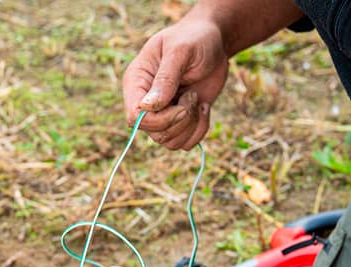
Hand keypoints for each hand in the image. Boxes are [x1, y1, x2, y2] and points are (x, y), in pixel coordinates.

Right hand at [123, 18, 228, 149]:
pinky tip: (204, 107)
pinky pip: (186, 143)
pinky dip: (200, 130)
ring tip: (197, 99)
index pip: (135, 116)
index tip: (181, 107)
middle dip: (180, 121)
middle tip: (192, 95)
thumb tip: (148, 106)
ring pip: (169, 142)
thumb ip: (165, 79)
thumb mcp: (181, 51)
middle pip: (154, 133)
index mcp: (136, 81)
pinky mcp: (181, 121)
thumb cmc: (195, 39)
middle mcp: (146, 101)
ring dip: (191, 125)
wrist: (215, 42)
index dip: (158, 120)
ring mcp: (163, 113)